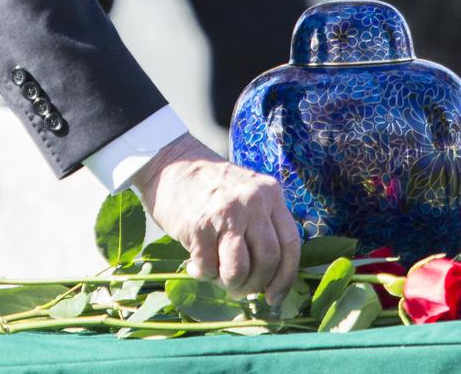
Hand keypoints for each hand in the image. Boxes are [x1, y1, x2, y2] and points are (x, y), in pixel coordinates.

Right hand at [130, 133, 299, 305]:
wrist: (170, 162)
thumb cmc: (210, 185)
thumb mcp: (247, 193)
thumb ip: (261, 226)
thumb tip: (268, 281)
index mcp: (270, 193)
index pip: (290, 244)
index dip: (285, 278)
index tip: (275, 297)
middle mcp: (253, 200)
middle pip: (268, 260)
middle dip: (255, 285)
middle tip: (239, 289)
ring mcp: (226, 212)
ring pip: (240, 270)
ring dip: (229, 284)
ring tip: (216, 275)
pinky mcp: (199, 225)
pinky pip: (208, 267)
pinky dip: (203, 273)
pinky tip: (195, 262)